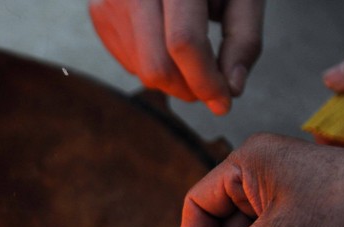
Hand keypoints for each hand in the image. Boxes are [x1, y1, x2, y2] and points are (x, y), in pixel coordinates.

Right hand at [89, 0, 263, 114]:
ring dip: (174, 79)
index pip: (184, 42)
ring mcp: (110, 1)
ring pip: (141, 70)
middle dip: (189, 88)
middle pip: (157, 65)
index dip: (205, 80)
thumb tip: (232, 89)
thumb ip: (244, 37)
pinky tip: (166, 40)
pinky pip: (129, 61)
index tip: (224, 100)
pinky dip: (154, 64)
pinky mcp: (99, 13)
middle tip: (210, 87)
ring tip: (192, 51)